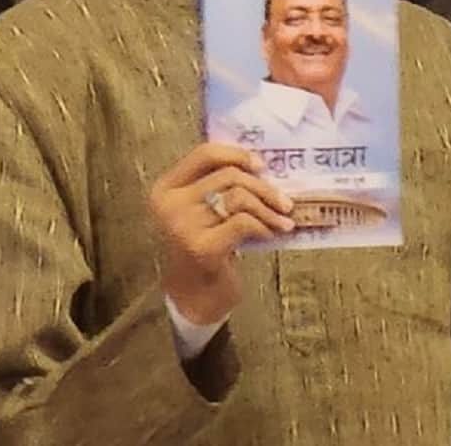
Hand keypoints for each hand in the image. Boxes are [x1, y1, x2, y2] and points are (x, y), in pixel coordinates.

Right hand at [150, 142, 294, 326]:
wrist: (193, 297)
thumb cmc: (203, 249)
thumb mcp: (201, 213)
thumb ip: (216, 188)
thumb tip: (260, 167)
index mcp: (166, 188)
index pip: (203, 154)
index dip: (236, 154)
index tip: (262, 166)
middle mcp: (169, 204)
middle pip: (228, 175)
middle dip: (263, 187)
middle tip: (285, 203)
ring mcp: (183, 226)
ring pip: (238, 197)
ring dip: (269, 208)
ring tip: (284, 221)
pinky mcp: (203, 247)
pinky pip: (244, 222)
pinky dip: (264, 226)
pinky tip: (271, 235)